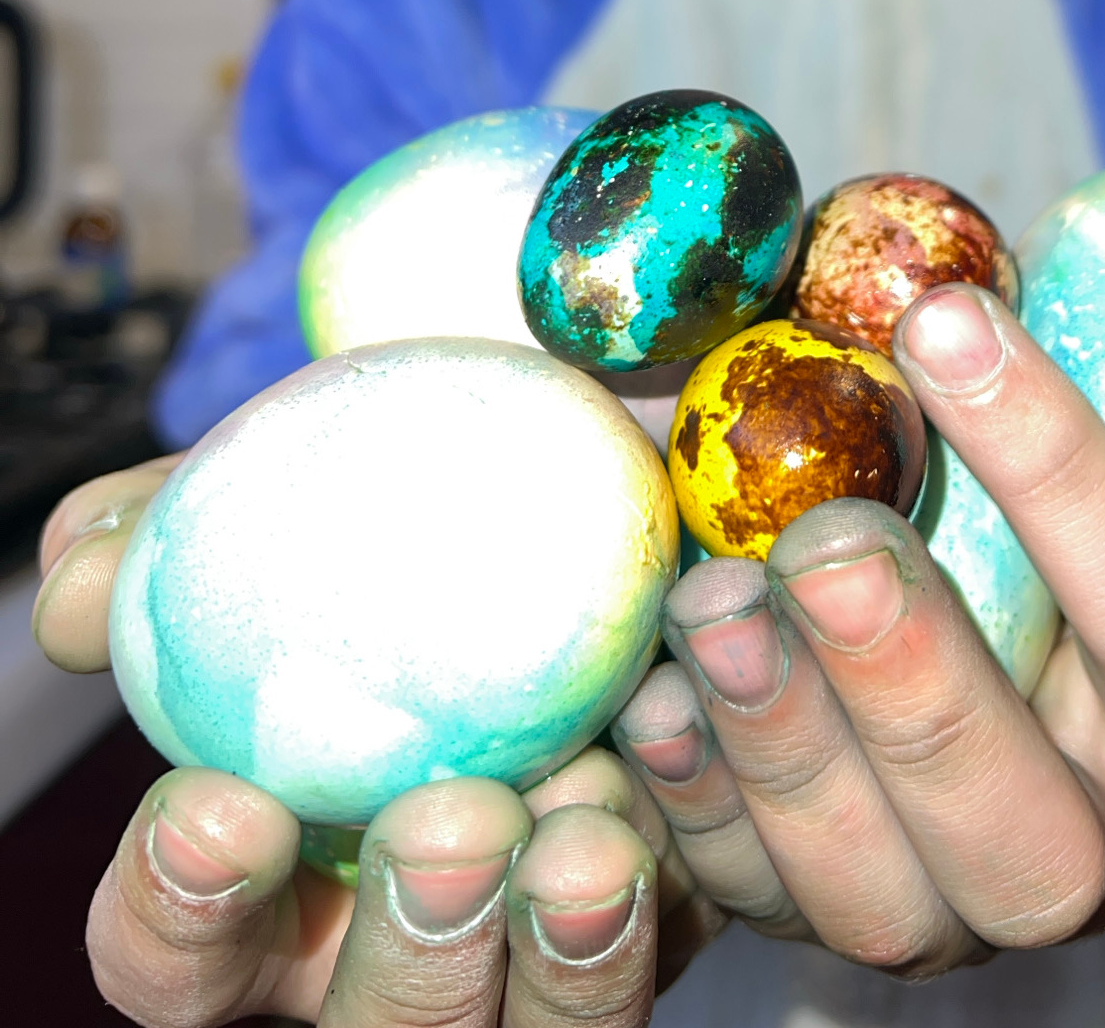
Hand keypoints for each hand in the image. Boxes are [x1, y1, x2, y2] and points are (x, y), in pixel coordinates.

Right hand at [34, 476, 723, 1022]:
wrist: (589, 470)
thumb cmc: (400, 503)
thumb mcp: (292, 484)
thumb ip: (175, 523)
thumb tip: (81, 574)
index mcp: (274, 879)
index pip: (179, 960)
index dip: (181, 913)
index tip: (223, 805)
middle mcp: (404, 940)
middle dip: (413, 960)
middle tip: (454, 819)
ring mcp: (545, 943)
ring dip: (569, 954)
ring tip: (591, 827)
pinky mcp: (683, 902)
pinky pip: (698, 928)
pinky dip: (695, 852)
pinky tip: (690, 750)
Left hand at [610, 288, 1104, 973]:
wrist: (1045, 679)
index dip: (1062, 467)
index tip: (946, 317)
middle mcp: (1084, 845)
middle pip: (1020, 827)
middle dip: (922, 691)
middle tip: (829, 536)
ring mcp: (946, 904)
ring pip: (875, 896)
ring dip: (784, 750)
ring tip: (713, 604)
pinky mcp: (811, 915)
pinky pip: (741, 903)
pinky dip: (688, 807)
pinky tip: (650, 696)